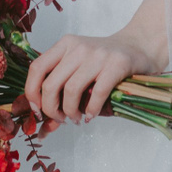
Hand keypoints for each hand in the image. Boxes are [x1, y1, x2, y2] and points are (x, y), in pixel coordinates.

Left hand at [25, 30, 162, 123]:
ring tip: (77, 119)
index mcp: (65, 44)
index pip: (37, 68)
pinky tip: (91, 115)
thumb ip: (62, 90)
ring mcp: (97, 55)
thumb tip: (44, 128)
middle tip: (60, 119)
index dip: (32, 94)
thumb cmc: (105, 61)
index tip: (38, 111)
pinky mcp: (116, 64)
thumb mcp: (79, 67)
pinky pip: (96, 94)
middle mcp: (78, 47)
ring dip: (71, 112)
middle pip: (51, 84)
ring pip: (71, 91)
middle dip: (51, 110)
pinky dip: (91, 110)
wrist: (139, 46)